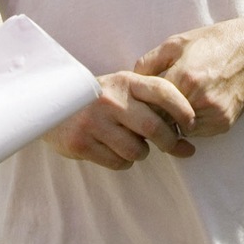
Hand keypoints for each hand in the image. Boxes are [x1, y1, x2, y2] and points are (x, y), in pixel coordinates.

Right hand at [45, 71, 196, 169]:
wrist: (51, 104)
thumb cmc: (98, 99)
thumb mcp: (121, 88)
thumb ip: (149, 102)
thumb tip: (186, 131)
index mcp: (125, 81)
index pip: (164, 91)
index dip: (183, 109)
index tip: (191, 124)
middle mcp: (111, 99)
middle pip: (154, 128)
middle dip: (171, 142)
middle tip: (176, 147)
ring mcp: (95, 121)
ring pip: (137, 150)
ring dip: (142, 153)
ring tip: (133, 144)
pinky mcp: (82, 142)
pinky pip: (118, 162)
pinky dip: (123, 161)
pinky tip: (114, 149)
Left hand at [134, 17, 243, 137]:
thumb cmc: (213, 42)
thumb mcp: (177, 42)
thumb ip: (149, 62)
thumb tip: (130, 81)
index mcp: (183, 77)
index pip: (148, 105)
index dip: (140, 106)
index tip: (137, 104)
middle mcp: (198, 99)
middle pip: (162, 122)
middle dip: (154, 117)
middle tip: (150, 110)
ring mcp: (213, 114)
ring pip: (179, 130)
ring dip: (173, 122)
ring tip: (175, 105)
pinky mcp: (224, 124)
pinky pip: (197, 132)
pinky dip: (192, 123)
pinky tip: (194, 106)